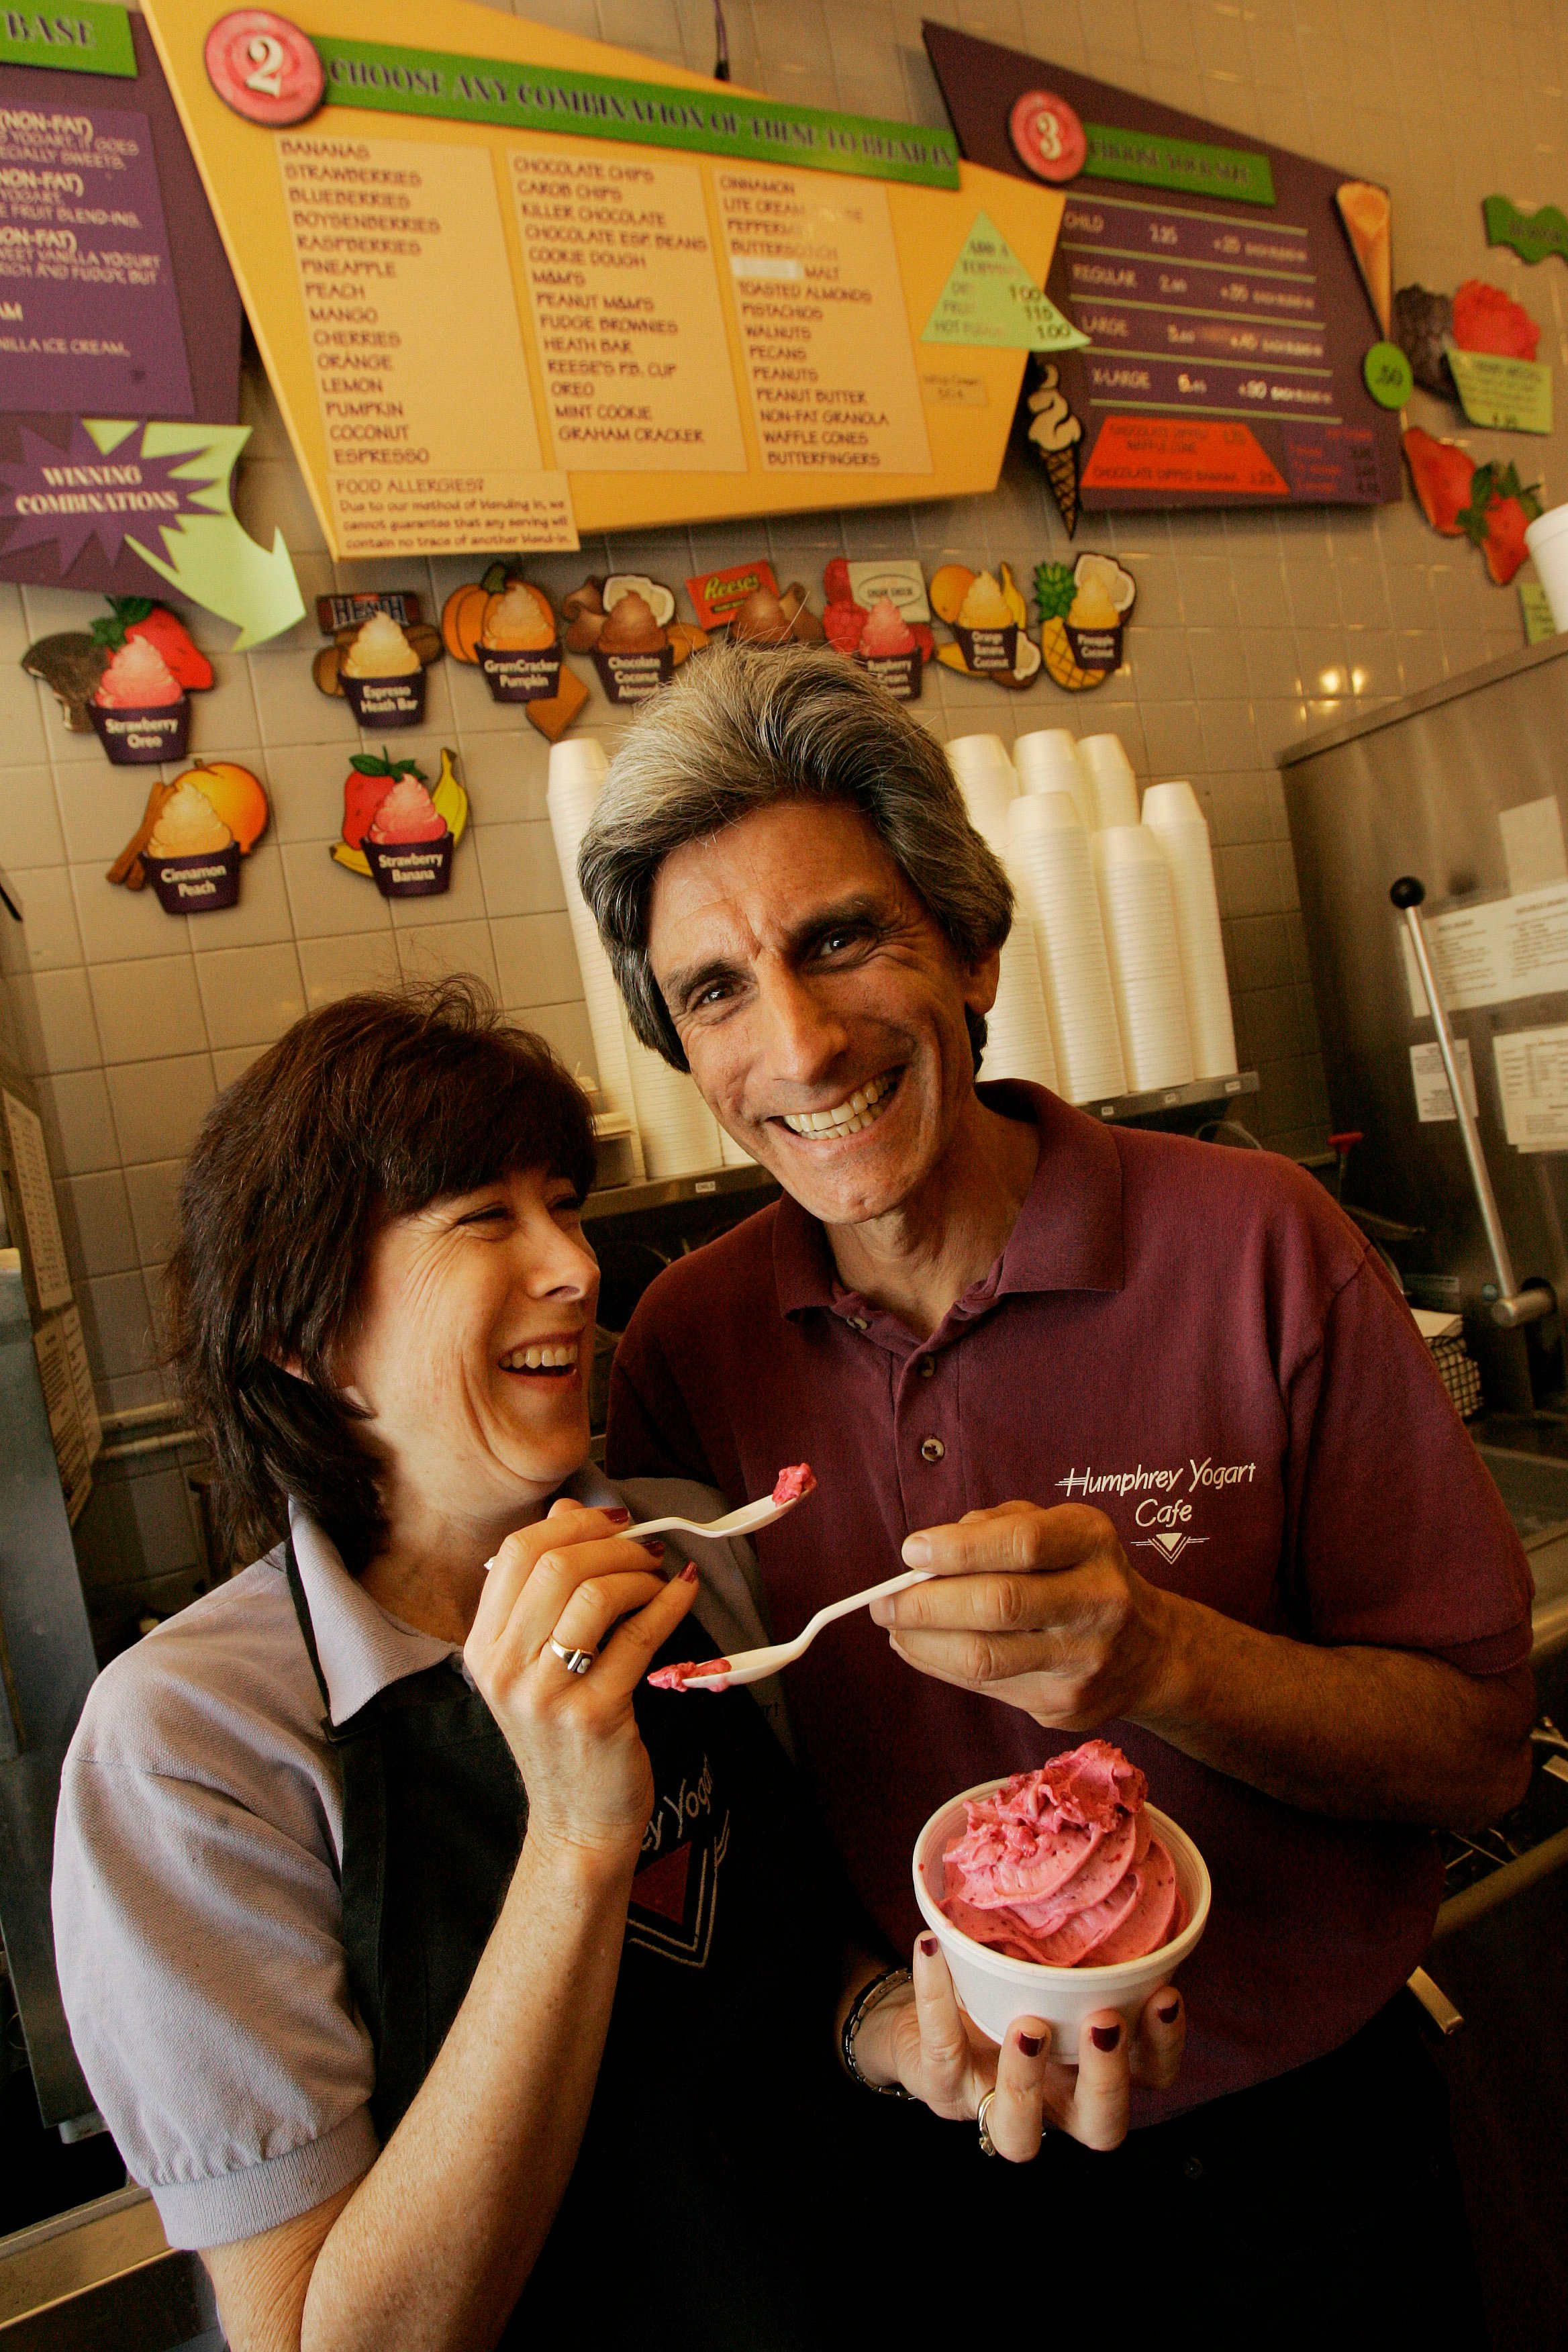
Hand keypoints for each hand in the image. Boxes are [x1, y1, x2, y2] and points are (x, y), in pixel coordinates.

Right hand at [464, 1500, 698, 1864]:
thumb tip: (569, 1510)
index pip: (515, 1553)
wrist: (576, 1822)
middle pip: (556, 1565)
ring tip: (661, 1578)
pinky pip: (638, 1637)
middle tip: (647, 1549)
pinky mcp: (595, 1716)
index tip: (613, 1520)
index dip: (571, 1524)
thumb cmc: (563, 1735)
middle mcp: (505, 1668)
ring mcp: (547, 1694)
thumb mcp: (534, 1663)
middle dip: (613, 1544)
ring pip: (596, 1595)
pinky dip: (669, 1604)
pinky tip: (684, 1594)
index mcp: (483, 1647)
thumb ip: (545, 1589)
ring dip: (641, 1573)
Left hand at [853, 1939, 1185, 2156]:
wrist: (921, 2023)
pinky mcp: (942, 2086)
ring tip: (1029, 2025)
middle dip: (1108, 2080)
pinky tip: (932, 1948)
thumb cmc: (1002, 1987)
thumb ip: (1078, 1938)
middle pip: (1101, 2126)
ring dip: (1028, 2080)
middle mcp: (1054, 2100)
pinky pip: (941, 2050)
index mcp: (1092, 2066)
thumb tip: (1104, 1855)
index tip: (1165, 1991)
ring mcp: (995, 2103)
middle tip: (1103, 2022)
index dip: (1164, 2044)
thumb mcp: (1047, 1964)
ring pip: (1020, 2132)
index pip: (1150, 2074)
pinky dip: (937, 1997)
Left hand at [869, 1501, 1177, 1729]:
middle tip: (883, 1602)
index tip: (911, 1550)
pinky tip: (923, 1649)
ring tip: (894, 1627)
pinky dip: (942, 1666)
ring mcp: (1085, 1661)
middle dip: (925, 1604)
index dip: (958, 1548)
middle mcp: (1098, 1601)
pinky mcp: (1067, 1706)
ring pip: (985, 1659)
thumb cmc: (1079, 1572)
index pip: (1022, 1542)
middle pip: (999, 1605)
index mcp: (1092, 1541)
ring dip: (922, 1643)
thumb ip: (993, 1529)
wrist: (1149, 1651)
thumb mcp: (1053, 1528)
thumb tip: (924, 1557)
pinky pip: (987, 1688)